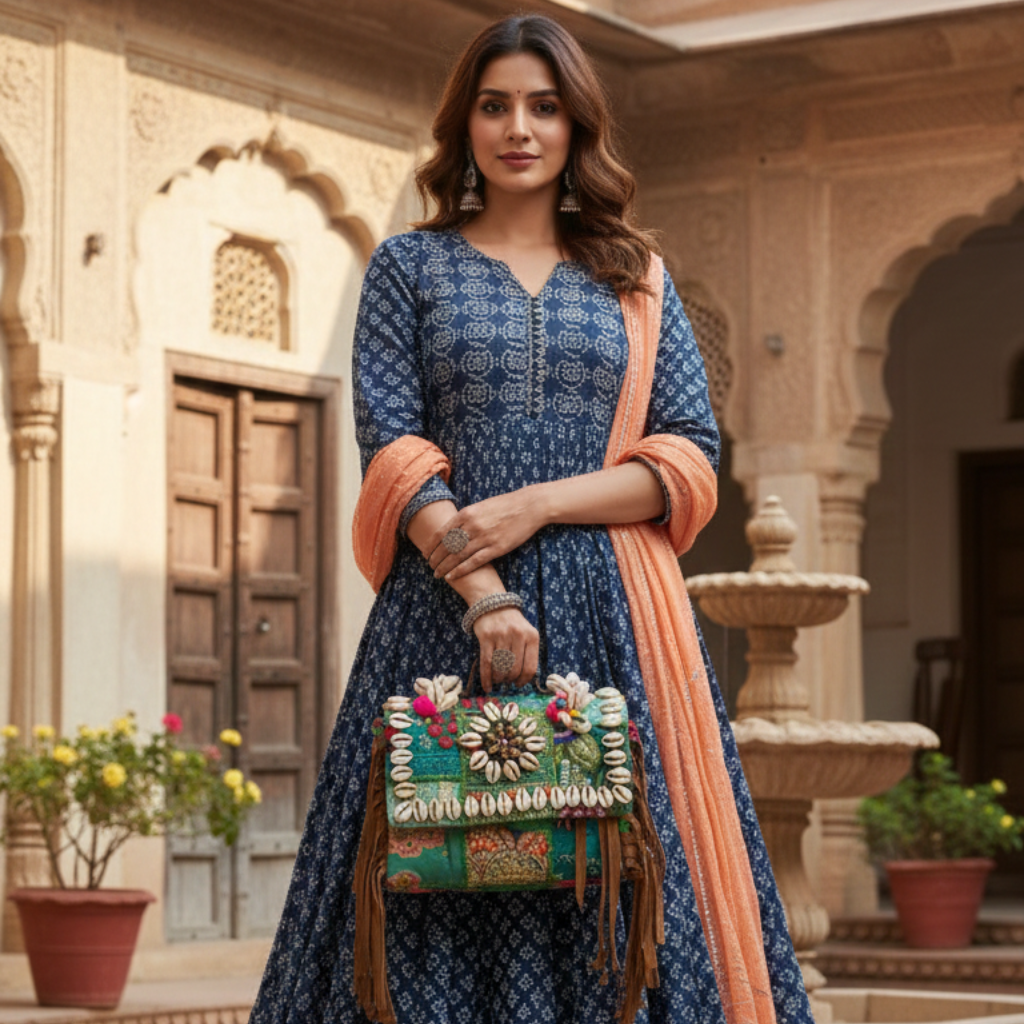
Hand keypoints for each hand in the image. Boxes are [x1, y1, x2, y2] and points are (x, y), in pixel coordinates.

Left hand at [428, 488, 547, 581]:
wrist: (529, 506)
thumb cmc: (505, 505)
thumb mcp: (481, 506)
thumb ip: (466, 517)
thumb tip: (452, 528)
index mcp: (466, 513)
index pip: (441, 532)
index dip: (431, 545)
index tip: (425, 553)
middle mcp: (472, 526)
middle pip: (446, 546)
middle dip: (435, 558)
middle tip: (429, 567)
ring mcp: (484, 537)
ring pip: (457, 556)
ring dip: (444, 567)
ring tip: (437, 574)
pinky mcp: (496, 548)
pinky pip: (473, 562)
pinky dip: (460, 570)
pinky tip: (451, 576)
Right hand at [474, 606, 539, 691]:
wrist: (493, 605)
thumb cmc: (512, 624)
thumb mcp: (527, 634)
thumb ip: (528, 653)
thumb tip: (523, 679)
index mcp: (532, 636)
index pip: (530, 667)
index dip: (524, 680)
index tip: (519, 685)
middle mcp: (518, 635)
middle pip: (514, 669)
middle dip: (510, 680)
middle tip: (506, 681)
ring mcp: (501, 635)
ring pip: (500, 667)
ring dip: (499, 678)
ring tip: (498, 679)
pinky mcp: (486, 637)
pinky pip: (486, 663)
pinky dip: (486, 678)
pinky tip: (487, 686)